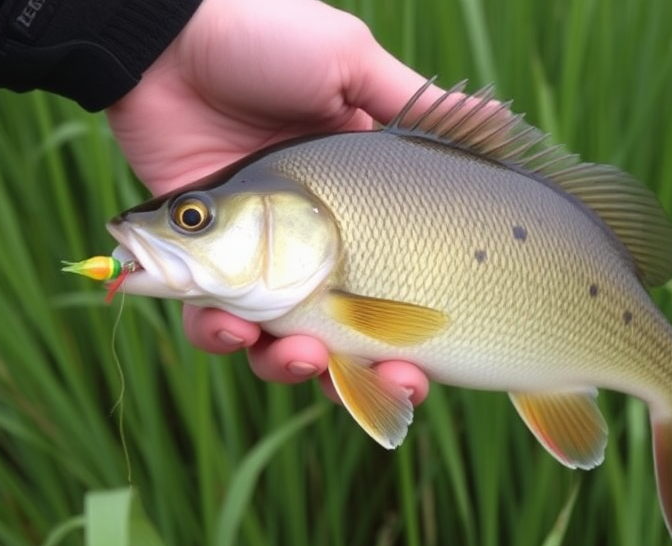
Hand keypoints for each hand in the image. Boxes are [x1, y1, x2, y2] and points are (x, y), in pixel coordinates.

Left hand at [106, 0, 438, 403]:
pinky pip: (208, 322)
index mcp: (354, 205)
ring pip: (278, 341)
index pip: (393, 284)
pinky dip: (218, 338)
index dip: (413, 334)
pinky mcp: (198, 261)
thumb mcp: (350, 63)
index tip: (429, 364)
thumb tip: (500, 125)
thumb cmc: (265, 39)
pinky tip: (227, 326)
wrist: (170, 36)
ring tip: (299, 355)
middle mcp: (310, 242)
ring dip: (292, 367)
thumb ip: (414, 105)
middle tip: (391, 383)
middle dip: (369, 373)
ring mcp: (252, 257)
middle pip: (345, 332)